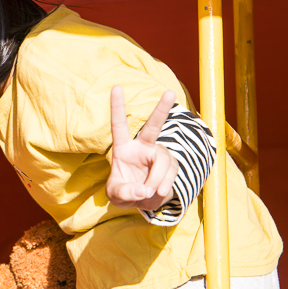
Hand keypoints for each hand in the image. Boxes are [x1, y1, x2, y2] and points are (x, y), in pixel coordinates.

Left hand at [106, 86, 178, 210]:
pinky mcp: (171, 166)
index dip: (117, 107)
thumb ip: (125, 192)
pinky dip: (164, 185)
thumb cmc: (124, 192)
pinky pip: (171, 173)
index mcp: (123, 148)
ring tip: (149, 192)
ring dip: (157, 179)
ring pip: (163, 160)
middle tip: (170, 93)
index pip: (119, 125)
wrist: (142, 202)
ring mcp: (158, 155)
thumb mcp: (116, 195)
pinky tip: (157, 193)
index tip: (116, 87)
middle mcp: (142, 147)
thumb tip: (143, 189)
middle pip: (153, 126)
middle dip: (162, 110)